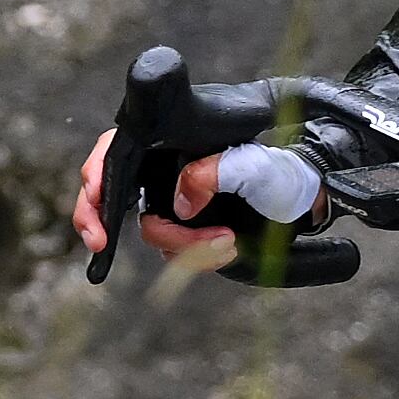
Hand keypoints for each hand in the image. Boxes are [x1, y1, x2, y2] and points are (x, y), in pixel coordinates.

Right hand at [70, 128, 320, 265]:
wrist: (303, 202)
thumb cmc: (278, 170)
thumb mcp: (252, 164)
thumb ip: (214, 172)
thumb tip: (182, 199)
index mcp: (170, 143)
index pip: (115, 150)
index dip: (96, 175)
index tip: (95, 197)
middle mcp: (163, 172)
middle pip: (109, 194)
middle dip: (100, 219)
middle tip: (101, 244)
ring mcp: (172, 203)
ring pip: (150, 231)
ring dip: (181, 243)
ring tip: (226, 240)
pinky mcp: (186, 231)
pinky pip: (175, 251)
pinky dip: (197, 254)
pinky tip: (228, 246)